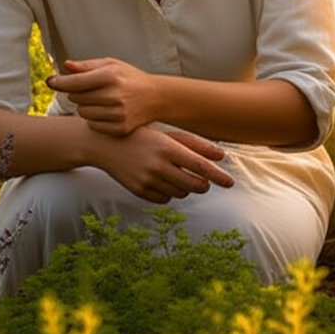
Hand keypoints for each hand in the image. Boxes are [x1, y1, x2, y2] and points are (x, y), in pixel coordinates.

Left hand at [47, 57, 156, 135]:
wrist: (156, 97)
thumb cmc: (129, 78)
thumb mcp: (111, 65)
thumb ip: (86, 66)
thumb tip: (66, 66)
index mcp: (110, 76)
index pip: (75, 82)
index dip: (59, 82)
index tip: (50, 81)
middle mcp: (114, 95)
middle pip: (76, 98)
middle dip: (77, 93)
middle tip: (90, 89)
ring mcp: (118, 114)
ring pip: (82, 113)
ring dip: (85, 107)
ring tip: (99, 100)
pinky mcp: (120, 128)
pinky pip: (92, 125)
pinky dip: (94, 119)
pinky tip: (106, 112)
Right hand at [88, 123, 233, 203]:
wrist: (104, 143)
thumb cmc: (141, 134)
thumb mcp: (167, 134)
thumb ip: (194, 144)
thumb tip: (221, 156)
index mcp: (166, 147)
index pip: (199, 166)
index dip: (217, 176)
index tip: (230, 182)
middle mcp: (157, 165)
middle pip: (193, 185)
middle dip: (203, 184)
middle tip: (203, 181)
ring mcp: (146, 180)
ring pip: (180, 194)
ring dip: (186, 188)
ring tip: (177, 175)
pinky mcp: (138, 191)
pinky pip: (165, 199)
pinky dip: (170, 193)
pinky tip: (163, 181)